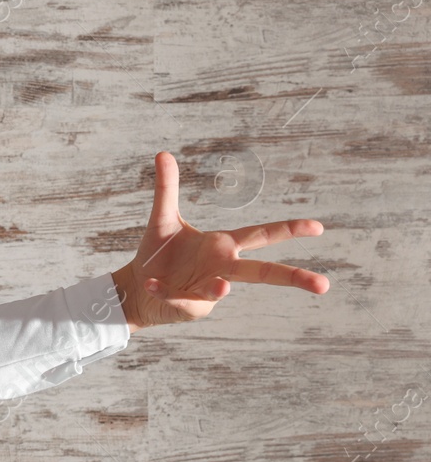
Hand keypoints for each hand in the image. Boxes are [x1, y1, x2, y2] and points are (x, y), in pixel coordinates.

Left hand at [115, 152, 329, 329]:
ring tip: (223, 286)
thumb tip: (163, 154)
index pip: (262, 235)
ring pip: (220, 290)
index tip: (319, 227)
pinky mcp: (187, 307)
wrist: (137, 285)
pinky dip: (166, 292)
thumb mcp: (163, 218)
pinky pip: (178, 299)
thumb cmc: (159, 253)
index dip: (289, 230)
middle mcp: (221, 268)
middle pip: (262, 272)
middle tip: (323, 285)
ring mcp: (206, 290)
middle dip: (291, 276)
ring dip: (220, 288)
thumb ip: (167, 188)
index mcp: (223, 245)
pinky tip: (152, 285)